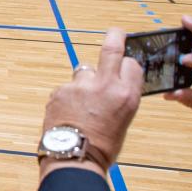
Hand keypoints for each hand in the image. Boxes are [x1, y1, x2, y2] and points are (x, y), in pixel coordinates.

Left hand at [41, 28, 142, 169]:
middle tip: (116, 33)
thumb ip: (119, 97)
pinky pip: (67, 87)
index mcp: (126, 95)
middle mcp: (105, 85)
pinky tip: (69, 113)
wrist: (73, 157)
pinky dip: (68, 96)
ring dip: (85, 82)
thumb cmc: (102, 146)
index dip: (126, 65)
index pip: (131, 64)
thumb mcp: (123, 120)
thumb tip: (114, 84)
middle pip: (111, 48)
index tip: (124, 64)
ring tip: (82, 104)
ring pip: (84, 71)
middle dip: (115, 36)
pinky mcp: (60, 90)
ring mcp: (80, 86)